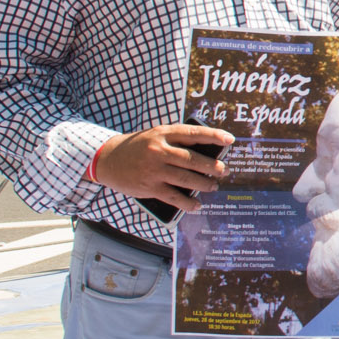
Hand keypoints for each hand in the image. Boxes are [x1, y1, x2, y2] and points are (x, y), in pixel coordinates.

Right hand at [92, 122, 234, 208]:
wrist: (108, 159)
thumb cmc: (139, 147)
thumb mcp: (156, 136)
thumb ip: (177, 142)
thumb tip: (207, 154)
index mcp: (163, 134)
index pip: (193, 133)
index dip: (213, 136)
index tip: (230, 140)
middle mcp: (159, 151)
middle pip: (192, 159)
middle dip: (212, 166)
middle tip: (224, 171)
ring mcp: (154, 170)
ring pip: (186, 179)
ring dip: (204, 184)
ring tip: (213, 186)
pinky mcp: (149, 187)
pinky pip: (173, 197)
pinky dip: (188, 202)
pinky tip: (196, 205)